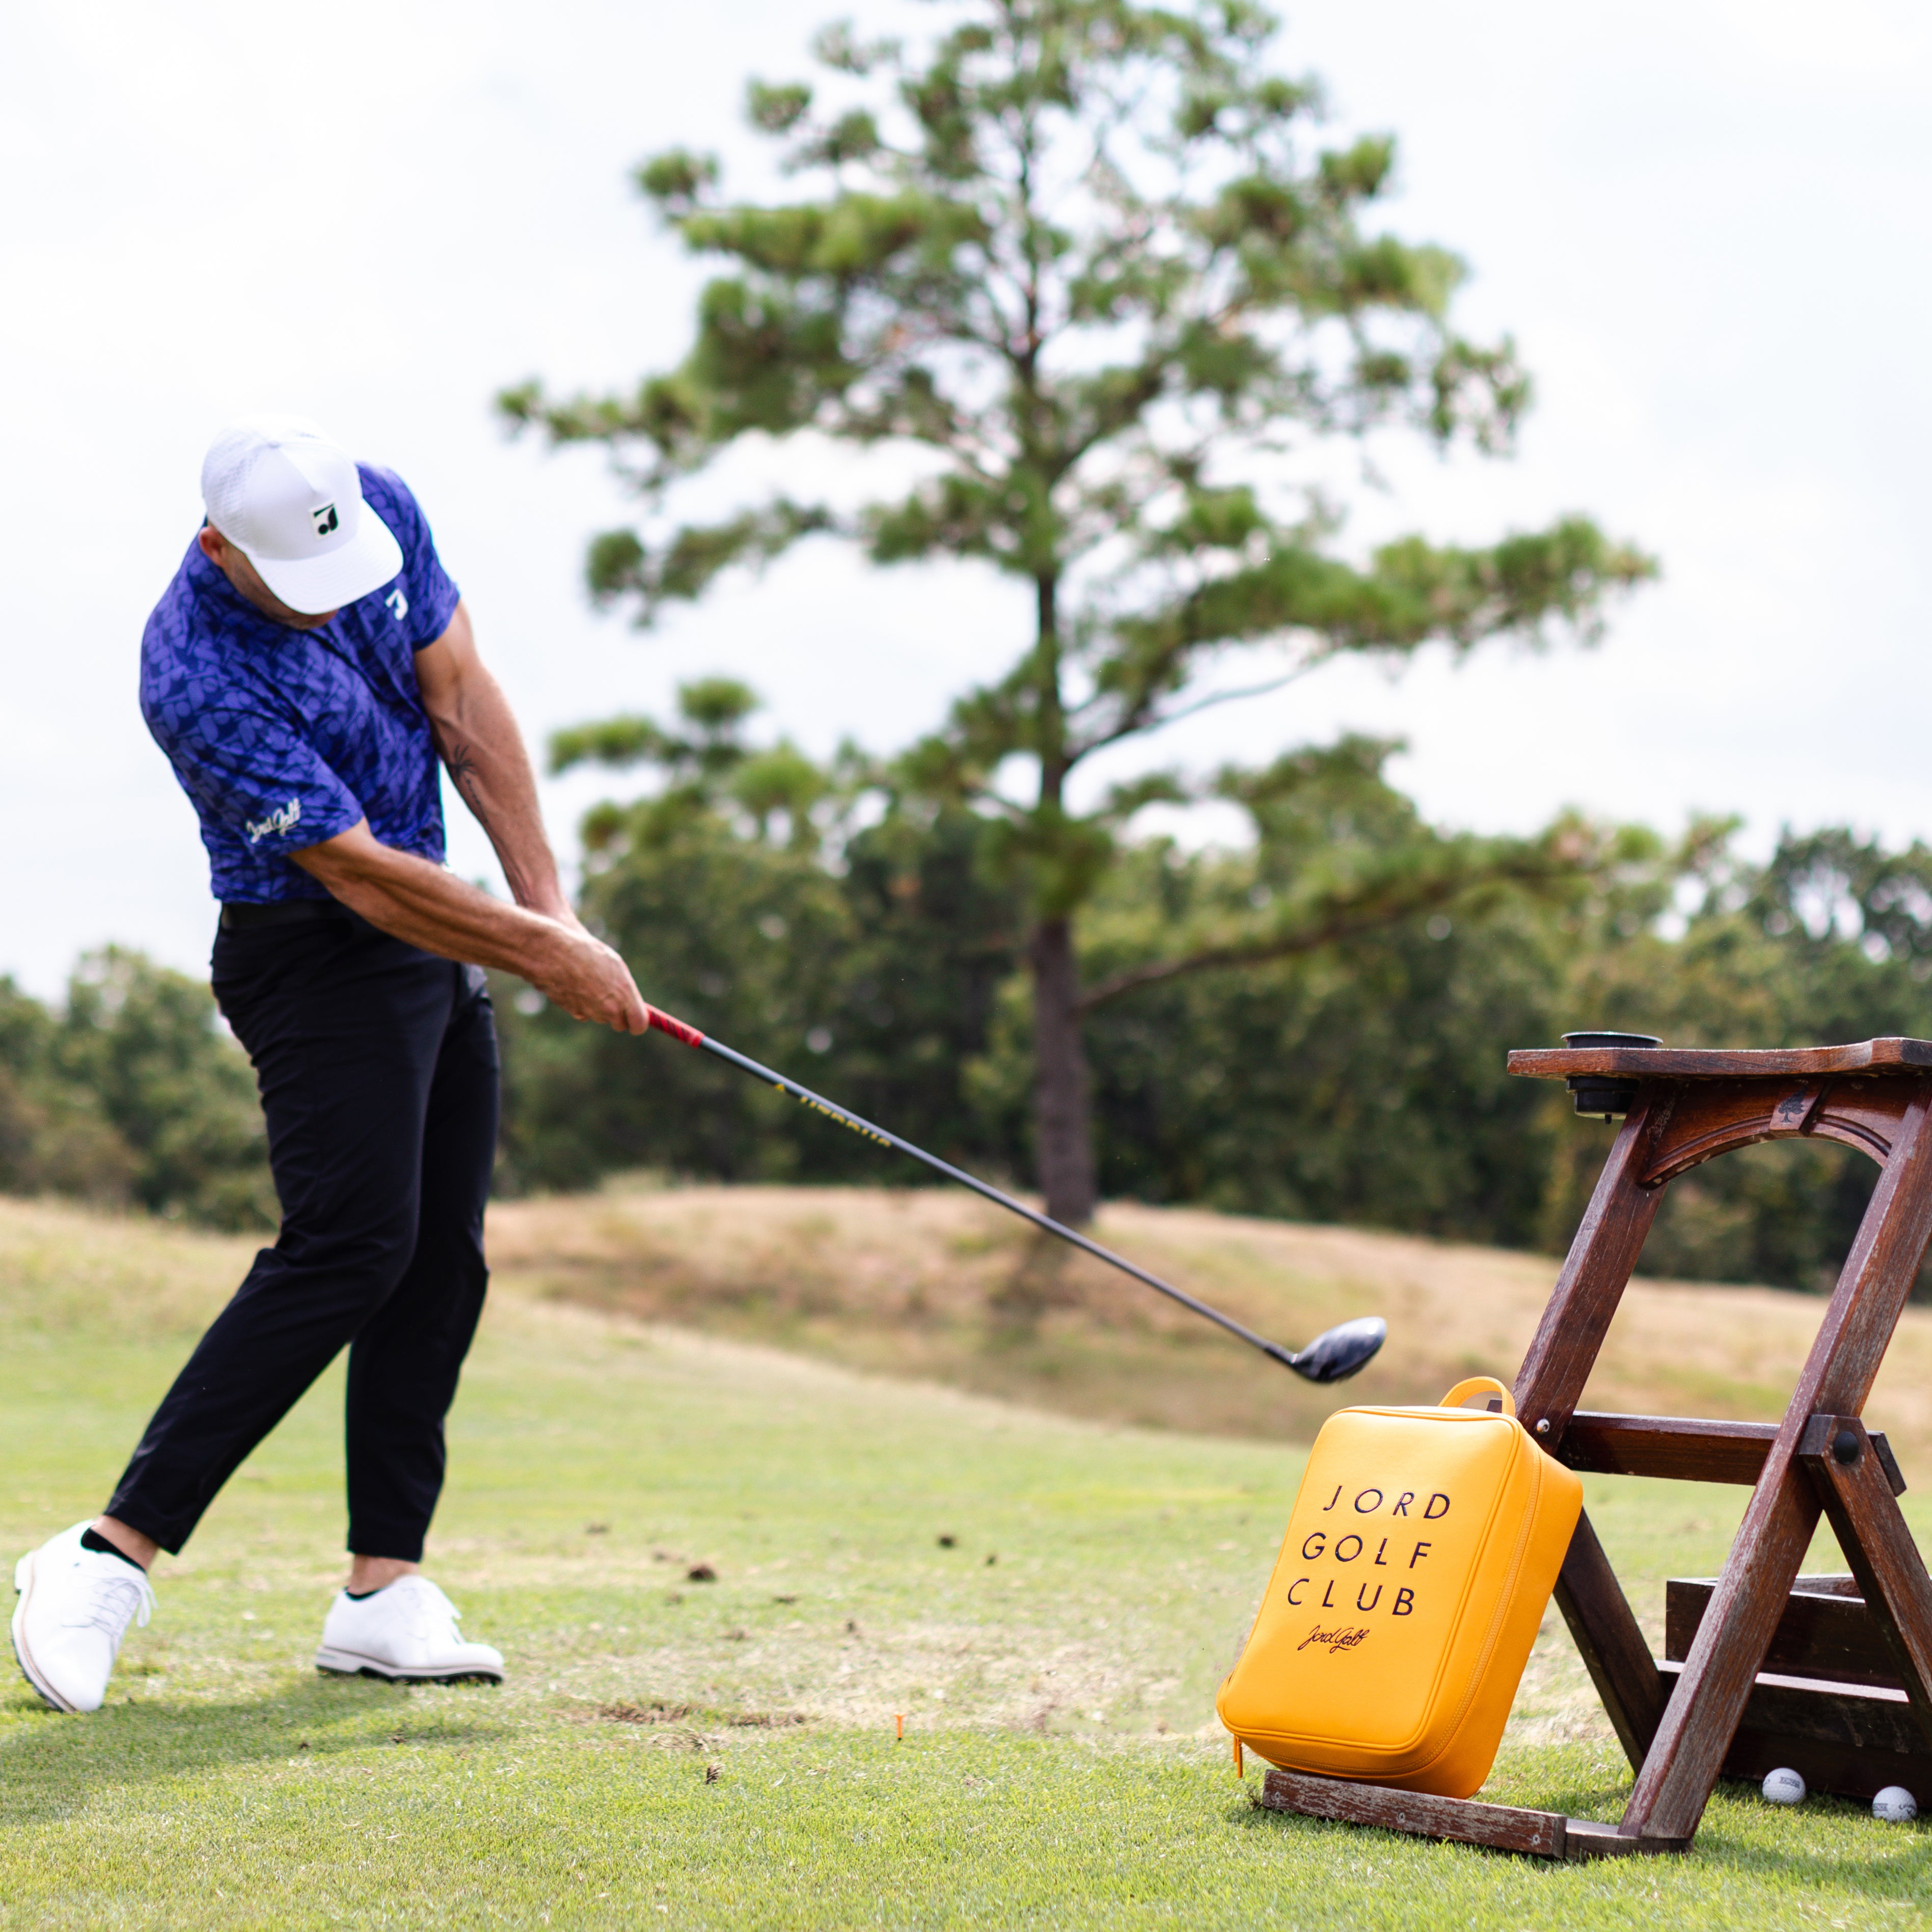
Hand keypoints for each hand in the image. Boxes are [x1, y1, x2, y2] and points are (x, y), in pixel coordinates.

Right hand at [532, 923, 651, 1033]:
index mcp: (624, 995)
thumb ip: (625, 989)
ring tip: (589, 983)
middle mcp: (609, 1009)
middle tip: (611, 997)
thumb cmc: (587, 953)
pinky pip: (583, 1013)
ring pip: (600, 1017)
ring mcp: (591, 1013)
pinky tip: (576, 987)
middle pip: (619, 1024)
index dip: (637, 1023)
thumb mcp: (614, 965)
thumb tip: (631, 1002)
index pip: (639, 1025)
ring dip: (598, 1007)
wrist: (554, 953)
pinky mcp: (575, 1013)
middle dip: (617, 1015)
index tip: (635, 1019)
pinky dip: (582, 1005)